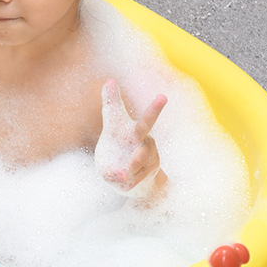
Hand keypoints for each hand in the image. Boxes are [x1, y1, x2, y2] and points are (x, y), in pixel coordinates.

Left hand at [94, 78, 167, 196]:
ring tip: (128, 170)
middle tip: (163, 98)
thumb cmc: (114, 167)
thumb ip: (109, 172)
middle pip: (146, 122)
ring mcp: (148, 148)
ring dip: (134, 164)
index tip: (110, 82)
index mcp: (118, 129)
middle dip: (154, 110)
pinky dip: (131, 181)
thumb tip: (124, 175)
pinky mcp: (154, 163)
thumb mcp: (104, 169)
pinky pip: (141, 174)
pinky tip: (128, 180)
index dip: (111, 97)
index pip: (113, 111)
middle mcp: (136, 135)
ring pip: (141, 156)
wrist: (134, 184)